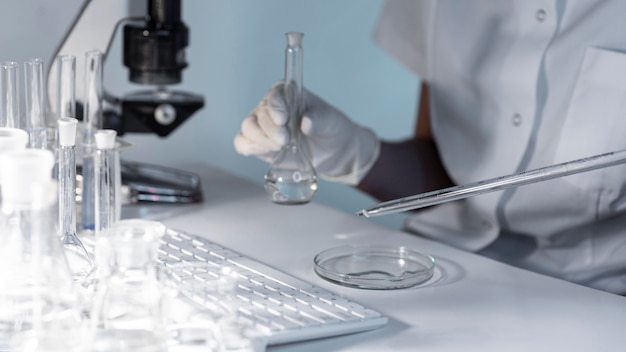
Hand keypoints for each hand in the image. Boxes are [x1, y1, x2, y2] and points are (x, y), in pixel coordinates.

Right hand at [234, 81, 379, 184]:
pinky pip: (243, 143)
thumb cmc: (331, 129)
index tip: (283, 119)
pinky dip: (251, 148)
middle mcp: (272, 108)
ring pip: (248, 128)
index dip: (275, 107)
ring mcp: (264, 126)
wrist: (333, 152)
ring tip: (281, 147)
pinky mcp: (260, 144)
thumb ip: (319, 119)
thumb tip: (306, 123)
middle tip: (285, 140)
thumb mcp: (331, 121)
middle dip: (270, 129)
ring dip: (261, 140)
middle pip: (259, 114)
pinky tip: (269, 152)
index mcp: (288, 94)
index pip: (274, 95)